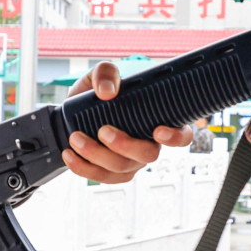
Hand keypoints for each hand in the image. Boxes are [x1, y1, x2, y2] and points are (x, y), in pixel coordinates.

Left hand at [61, 62, 193, 183]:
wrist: (70, 115)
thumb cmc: (95, 95)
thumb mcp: (99, 75)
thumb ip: (106, 73)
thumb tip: (108, 92)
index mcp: (156, 121)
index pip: (181, 134)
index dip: (176, 137)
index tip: (158, 130)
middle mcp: (148, 144)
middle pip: (148, 155)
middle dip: (124, 145)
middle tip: (102, 130)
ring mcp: (131, 162)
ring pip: (121, 168)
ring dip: (96, 155)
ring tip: (75, 137)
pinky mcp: (112, 173)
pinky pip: (102, 177)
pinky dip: (83, 167)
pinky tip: (69, 154)